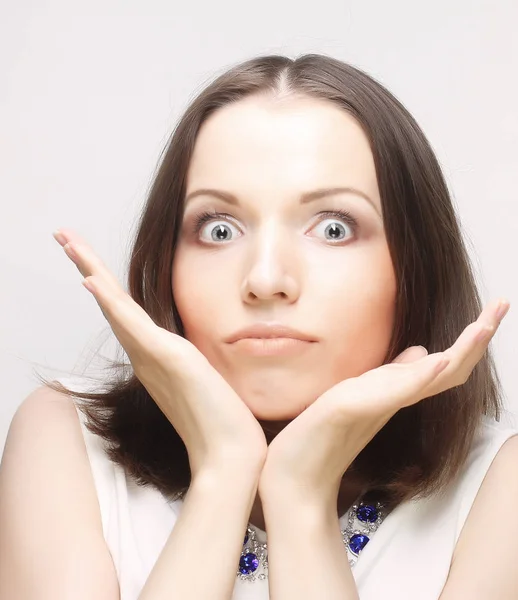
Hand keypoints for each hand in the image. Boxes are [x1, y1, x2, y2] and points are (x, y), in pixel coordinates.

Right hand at [52, 228, 266, 476]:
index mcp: (156, 358)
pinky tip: (92, 280)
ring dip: (91, 270)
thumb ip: (200, 366)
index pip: (126, 312)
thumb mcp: (210, 381)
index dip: (106, 286)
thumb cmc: (224, 424)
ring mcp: (153, 358)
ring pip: (116, 306)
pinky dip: (110, 302)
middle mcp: (147, 357)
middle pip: (112, 303)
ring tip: (68, 241)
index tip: (90, 263)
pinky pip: (132, 324)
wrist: (231, 456)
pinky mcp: (168, 360)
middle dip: (88, 267)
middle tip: (64, 237)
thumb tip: (207, 357)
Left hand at [258, 298, 509, 502]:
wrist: (294, 479)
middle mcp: (394, 399)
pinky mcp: (351, 409)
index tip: (494, 310)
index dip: (471, 341)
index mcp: (397, 392)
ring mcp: (376, 405)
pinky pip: (392, 394)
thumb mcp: (361, 394)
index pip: (445, 364)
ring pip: (430, 378)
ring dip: (460, 352)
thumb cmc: (323, 437)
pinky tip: (437, 362)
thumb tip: (422, 351)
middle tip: (502, 307)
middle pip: (450, 369)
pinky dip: (419, 378)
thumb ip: (394, 375)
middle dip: (477, 339)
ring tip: (483, 326)